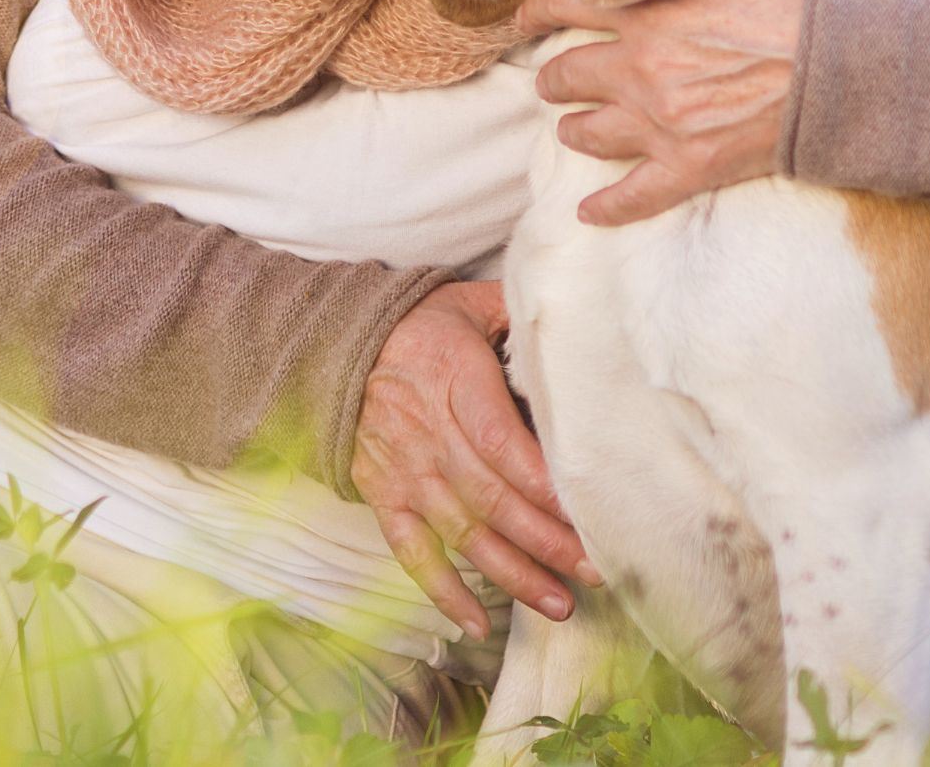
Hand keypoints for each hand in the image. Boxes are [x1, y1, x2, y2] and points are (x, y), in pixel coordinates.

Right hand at [352, 280, 597, 638]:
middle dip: (546, 540)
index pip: (500, 441)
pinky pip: (413, 554)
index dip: (539, 481)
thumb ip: (517, 318)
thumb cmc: (418, 327)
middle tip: (594, 568)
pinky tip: (479, 624)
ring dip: (512, 573)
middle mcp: (430, 435)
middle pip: (492, 498)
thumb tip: (575, 325)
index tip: (582, 509)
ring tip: (559, 603)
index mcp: (455, 382)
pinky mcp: (385, 499)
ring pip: (462, 534)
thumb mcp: (466, 306)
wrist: (336, 348)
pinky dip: (443, 591)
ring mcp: (406, 473)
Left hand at [516, 0, 810, 225]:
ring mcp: (663, 121)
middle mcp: (642, 64)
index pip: (564, 3)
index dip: (537, 12)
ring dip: (573, 129)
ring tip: (571, 127)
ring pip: (586, 133)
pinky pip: (634, 196)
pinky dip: (606, 207)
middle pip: (565, 74)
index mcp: (648, 5)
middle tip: (554, 78)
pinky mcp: (694, 164)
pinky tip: (587, 211)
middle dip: (554, 76)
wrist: (858, 59)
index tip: (526, 17)